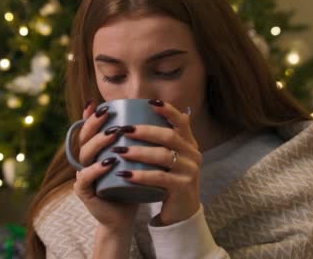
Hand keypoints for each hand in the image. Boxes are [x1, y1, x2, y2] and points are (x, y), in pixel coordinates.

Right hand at [72, 100, 138, 231]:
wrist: (125, 215)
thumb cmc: (131, 184)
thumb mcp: (137, 159)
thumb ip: (142, 140)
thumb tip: (168, 113)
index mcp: (95, 151)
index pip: (90, 129)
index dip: (92, 116)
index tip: (104, 104)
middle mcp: (86, 160)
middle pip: (84, 137)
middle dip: (95, 123)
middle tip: (109, 114)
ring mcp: (83, 175)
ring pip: (85, 154)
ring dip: (98, 142)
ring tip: (113, 134)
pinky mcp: (84, 191)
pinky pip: (85, 177)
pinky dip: (95, 169)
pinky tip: (109, 162)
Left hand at [113, 99, 201, 225]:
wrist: (182, 211)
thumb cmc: (170, 179)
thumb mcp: (170, 157)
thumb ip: (162, 138)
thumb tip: (149, 109)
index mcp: (189, 143)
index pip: (181, 121)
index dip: (168, 110)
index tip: (150, 102)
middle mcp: (192, 154)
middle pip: (169, 136)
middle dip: (145, 131)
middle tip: (124, 129)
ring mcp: (189, 171)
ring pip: (163, 156)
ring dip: (139, 152)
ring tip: (120, 150)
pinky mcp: (182, 187)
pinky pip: (159, 178)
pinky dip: (140, 175)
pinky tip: (125, 173)